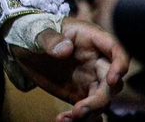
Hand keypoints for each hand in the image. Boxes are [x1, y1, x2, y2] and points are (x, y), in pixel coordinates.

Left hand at [8, 18, 127, 121]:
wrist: (24, 46)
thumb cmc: (34, 31)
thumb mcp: (38, 31)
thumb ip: (50, 39)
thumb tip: (65, 49)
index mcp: (91, 38)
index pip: (116, 49)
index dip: (120, 65)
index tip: (111, 80)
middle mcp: (96, 60)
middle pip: (112, 83)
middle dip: (100, 99)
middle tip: (80, 110)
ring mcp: (90, 78)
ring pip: (103, 100)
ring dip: (90, 113)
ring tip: (68, 118)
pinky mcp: (80, 93)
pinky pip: (89, 110)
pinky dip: (81, 119)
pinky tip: (63, 119)